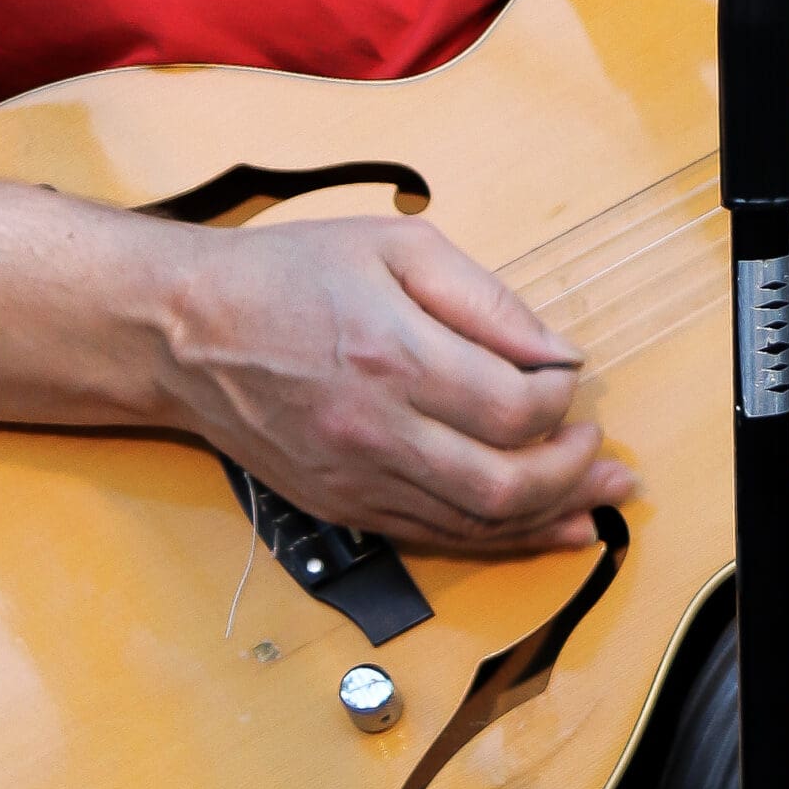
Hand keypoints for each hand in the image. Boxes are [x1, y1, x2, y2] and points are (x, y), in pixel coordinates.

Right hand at [148, 214, 631, 557]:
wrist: (185, 332)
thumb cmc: (289, 275)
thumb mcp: (396, 247)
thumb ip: (486, 300)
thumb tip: (556, 352)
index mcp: (394, 355)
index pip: (515, 408)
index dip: (563, 400)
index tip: (569, 378)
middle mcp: (377, 430)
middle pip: (506, 485)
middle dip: (574, 475)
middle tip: (603, 453)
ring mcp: (356, 479)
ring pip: (475, 526)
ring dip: (550, 519)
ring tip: (597, 502)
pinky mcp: (341, 506)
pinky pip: (434, 539)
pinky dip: (497, 540)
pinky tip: (543, 531)